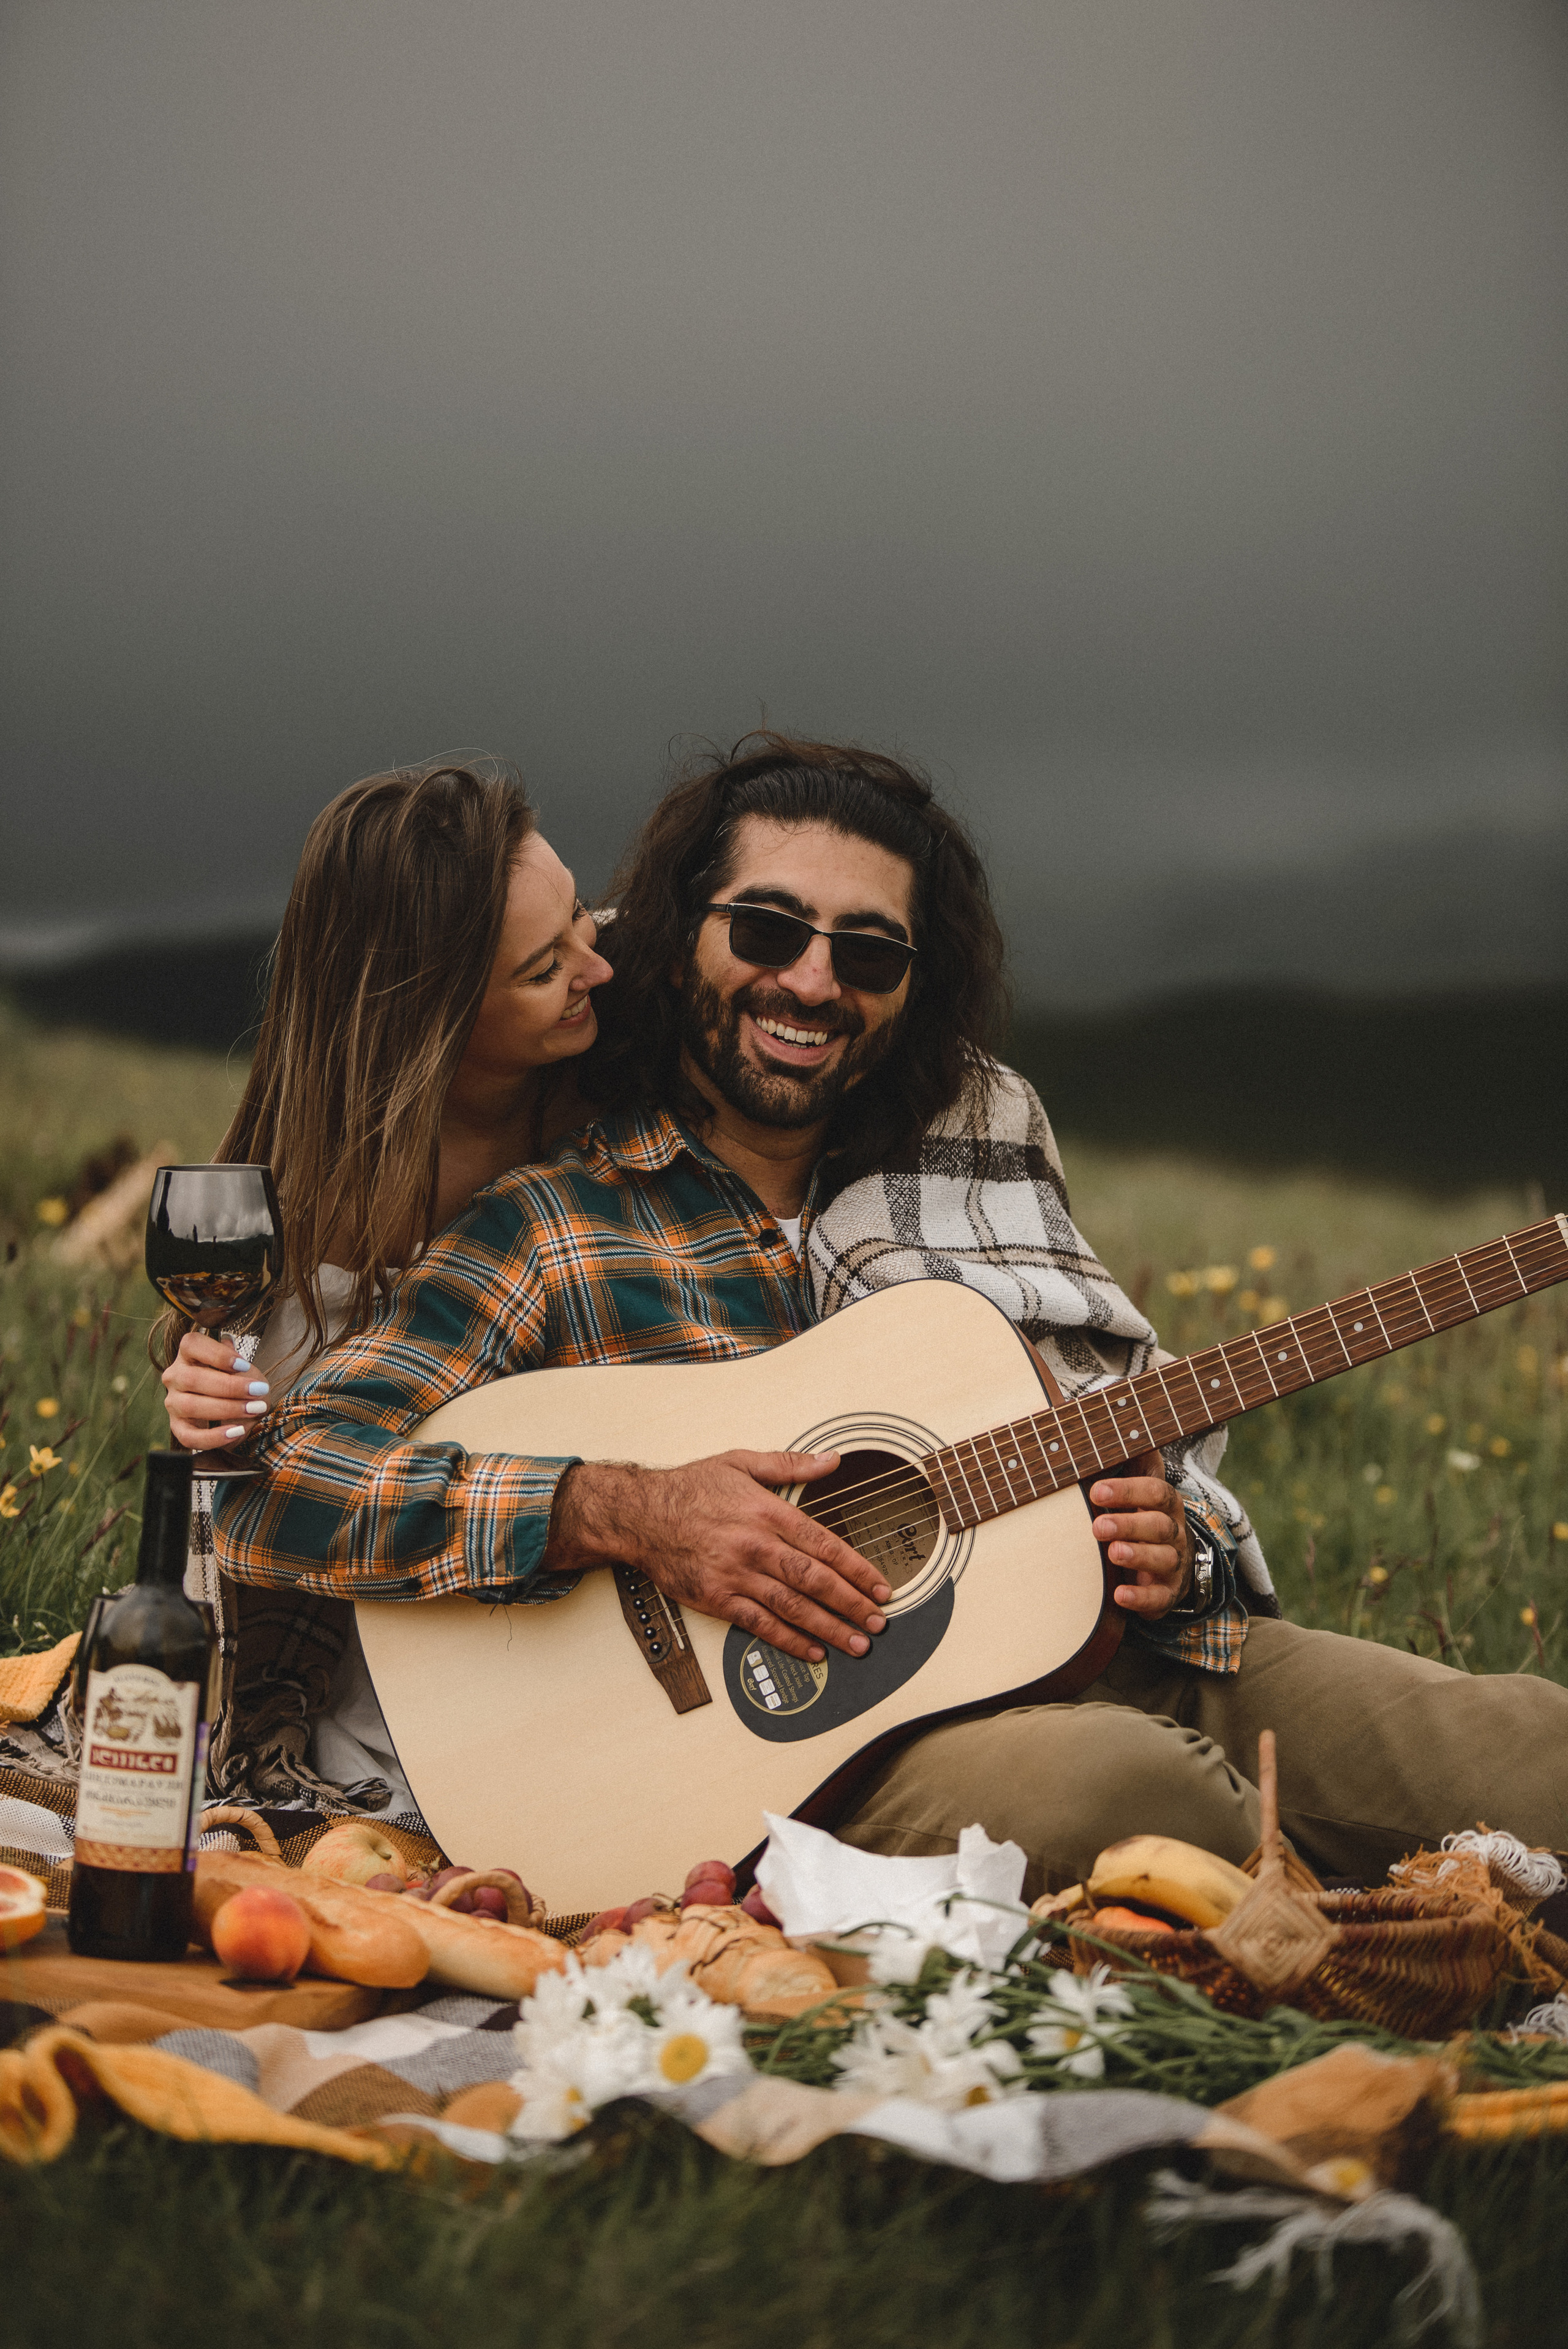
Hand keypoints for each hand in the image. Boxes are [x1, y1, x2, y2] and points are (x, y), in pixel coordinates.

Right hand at [159, 1328, 270, 1450]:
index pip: (191, 1344)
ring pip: (191, 1406)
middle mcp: (175, 1376)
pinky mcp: (177, 1427)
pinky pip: (189, 1436)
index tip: (244, 1365)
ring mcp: (173, 1402)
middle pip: (192, 1378)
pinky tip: (236, 1431)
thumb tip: (227, 1343)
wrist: (240, 1411)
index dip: (217, 1354)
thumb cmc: (240, 1385)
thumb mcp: (244, 1371)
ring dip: (227, 1409)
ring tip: (254, 1409)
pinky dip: (214, 1436)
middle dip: (229, 1386)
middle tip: (257, 1391)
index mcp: (188, 1355)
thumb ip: (236, 1362)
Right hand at [545, 1450, 892, 1664]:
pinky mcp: (717, 1598)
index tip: (880, 1586)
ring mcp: (736, 1575)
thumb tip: (831, 1459)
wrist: (640, 1514)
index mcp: (767, 1512)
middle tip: (879, 1621)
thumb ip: (790, 1464)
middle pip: (815, 1580)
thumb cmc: (689, 1488)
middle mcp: (756, 1545)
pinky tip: (813, 1650)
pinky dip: (789, 1640)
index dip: (857, 1568)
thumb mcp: (740, 1462)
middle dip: (852, 1603)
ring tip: (857, 1642)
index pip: (824, 1545)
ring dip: (830, 1627)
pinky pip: (760, 1624)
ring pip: (793, 1606)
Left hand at [1088, 1447, 1192, 1620]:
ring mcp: (1172, 1564)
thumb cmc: (1140, 1517)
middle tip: (1098, 1526)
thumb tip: (1118, 1410)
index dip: (1127, 1491)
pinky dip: (1140, 1598)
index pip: (1154, 1492)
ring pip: (1162, 1559)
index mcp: (1164, 1503)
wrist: (1170, 1565)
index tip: (1097, 1491)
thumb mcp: (1135, 1488)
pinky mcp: (1166, 1594)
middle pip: (1158, 1525)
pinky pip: (1158, 1598)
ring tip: (1113, 1553)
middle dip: (1129, 1524)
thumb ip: (1129, 1458)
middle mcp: (1173, 1531)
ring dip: (1137, 1555)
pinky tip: (1120, 1595)